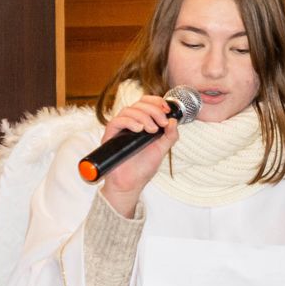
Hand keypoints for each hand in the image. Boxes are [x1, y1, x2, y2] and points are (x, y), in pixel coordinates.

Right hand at [99, 95, 178, 216]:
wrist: (130, 184)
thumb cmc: (143, 168)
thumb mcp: (162, 149)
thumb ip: (170, 136)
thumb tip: (174, 121)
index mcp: (142, 123)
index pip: (146, 103)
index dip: (156, 101)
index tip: (167, 109)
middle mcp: (130, 124)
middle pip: (138, 104)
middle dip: (153, 110)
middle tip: (162, 123)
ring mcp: (119, 129)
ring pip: (128, 110)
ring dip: (143, 116)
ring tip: (152, 130)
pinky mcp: (109, 136)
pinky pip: (116, 121)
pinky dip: (129, 122)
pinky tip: (139, 130)